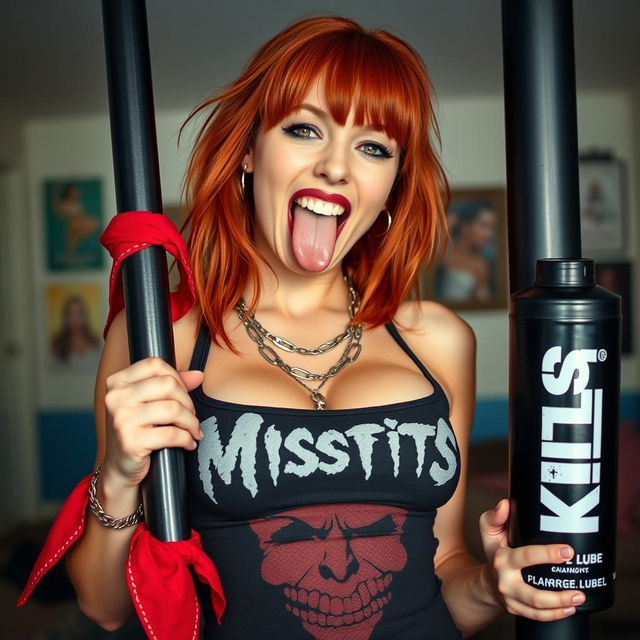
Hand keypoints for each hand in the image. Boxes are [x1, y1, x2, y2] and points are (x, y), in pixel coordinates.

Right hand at [103, 357, 203, 487]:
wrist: (121, 469)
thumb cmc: (137, 431)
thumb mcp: (148, 403)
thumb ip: (171, 384)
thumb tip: (198, 375)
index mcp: (118, 382)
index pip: (155, 364)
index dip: (176, 376)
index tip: (183, 392)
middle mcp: (116, 397)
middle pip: (168, 384)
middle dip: (187, 401)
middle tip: (191, 415)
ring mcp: (122, 419)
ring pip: (173, 409)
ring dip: (190, 422)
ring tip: (193, 430)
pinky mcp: (131, 441)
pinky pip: (172, 434)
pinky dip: (186, 439)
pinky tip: (188, 443)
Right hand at [479, 499, 585, 620]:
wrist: (487, 581)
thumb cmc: (494, 551)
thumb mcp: (489, 530)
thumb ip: (496, 516)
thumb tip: (505, 504)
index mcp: (502, 560)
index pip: (526, 557)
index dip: (547, 554)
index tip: (568, 551)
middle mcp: (506, 581)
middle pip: (533, 594)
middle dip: (558, 595)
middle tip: (579, 591)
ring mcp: (512, 599)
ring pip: (537, 609)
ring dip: (561, 607)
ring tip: (579, 598)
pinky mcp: (518, 610)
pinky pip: (537, 617)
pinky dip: (555, 615)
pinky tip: (570, 609)